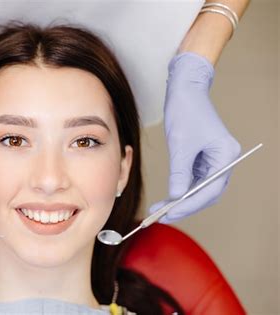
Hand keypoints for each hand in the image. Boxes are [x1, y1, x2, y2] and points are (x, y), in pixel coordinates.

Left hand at [149, 52, 240, 223]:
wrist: (184, 89)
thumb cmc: (186, 110)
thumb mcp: (180, 144)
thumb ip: (179, 173)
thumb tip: (174, 197)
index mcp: (226, 156)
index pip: (209, 190)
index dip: (189, 205)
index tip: (169, 213)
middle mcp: (224, 159)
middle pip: (206, 193)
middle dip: (184, 205)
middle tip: (161, 215)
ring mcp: (214, 159)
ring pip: (199, 188)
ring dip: (181, 199)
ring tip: (160, 208)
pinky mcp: (203, 157)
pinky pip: (194, 179)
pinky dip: (181, 188)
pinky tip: (167, 196)